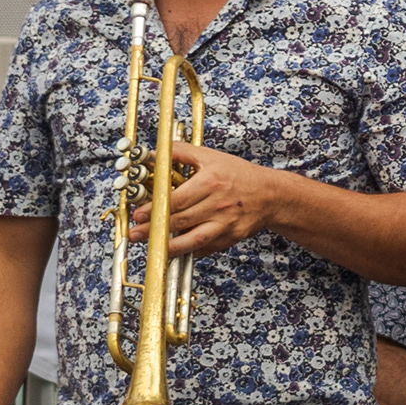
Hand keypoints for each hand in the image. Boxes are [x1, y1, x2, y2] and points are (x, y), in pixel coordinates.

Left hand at [141, 139, 287, 258]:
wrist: (270, 195)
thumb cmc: (239, 174)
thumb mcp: (211, 157)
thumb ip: (182, 153)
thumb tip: (156, 152)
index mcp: (211, 182)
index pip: (177, 199)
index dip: (155, 209)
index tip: (139, 214)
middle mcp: (218, 205)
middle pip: (181, 220)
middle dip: (155, 229)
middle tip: (135, 232)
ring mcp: (225, 224)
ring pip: (193, 240)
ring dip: (169, 247)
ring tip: (151, 248)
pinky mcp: (229, 238)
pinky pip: (205, 248)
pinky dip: (188, 252)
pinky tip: (173, 252)